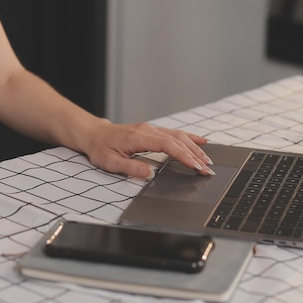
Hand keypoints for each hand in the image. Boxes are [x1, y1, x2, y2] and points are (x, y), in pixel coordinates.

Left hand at [83, 120, 214, 179]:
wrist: (95, 134)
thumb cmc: (101, 148)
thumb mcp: (109, 161)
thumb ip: (129, 167)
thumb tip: (148, 173)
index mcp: (138, 137)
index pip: (167, 145)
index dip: (183, 156)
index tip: (195, 166)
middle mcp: (148, 130)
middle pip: (177, 140)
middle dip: (194, 154)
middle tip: (207, 168)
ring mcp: (151, 129)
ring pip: (178, 136)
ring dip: (195, 147)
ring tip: (208, 160)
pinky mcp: (152, 131)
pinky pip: (174, 133)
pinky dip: (190, 138)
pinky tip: (201, 142)